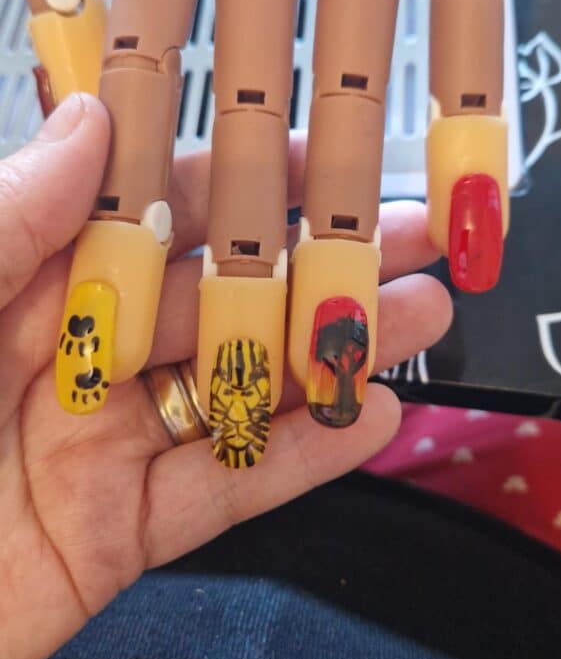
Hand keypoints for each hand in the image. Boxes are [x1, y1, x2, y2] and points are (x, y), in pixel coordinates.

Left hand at [0, 95, 451, 658]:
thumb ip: (3, 216)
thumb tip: (92, 124)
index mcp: (20, 280)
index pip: (147, 212)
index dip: (235, 179)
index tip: (319, 158)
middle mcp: (70, 353)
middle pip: (213, 297)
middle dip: (316, 265)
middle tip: (410, 239)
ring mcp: (101, 444)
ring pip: (232, 389)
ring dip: (329, 353)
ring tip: (421, 319)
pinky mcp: (118, 534)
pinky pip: (222, 491)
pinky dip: (297, 459)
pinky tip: (368, 418)